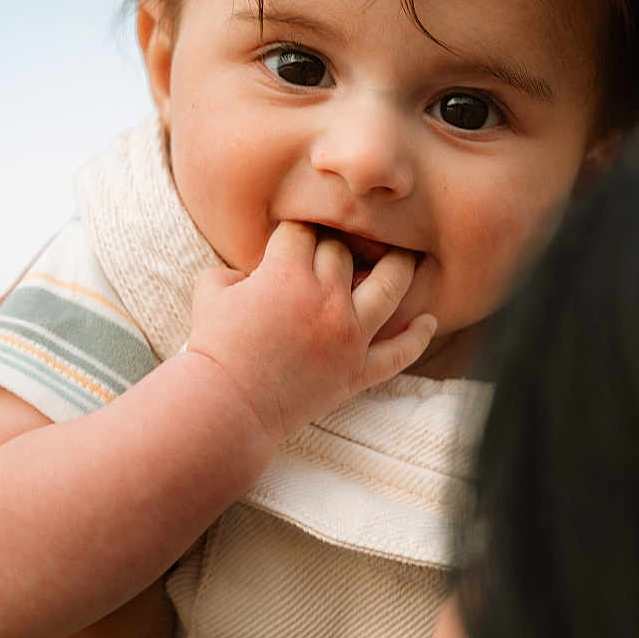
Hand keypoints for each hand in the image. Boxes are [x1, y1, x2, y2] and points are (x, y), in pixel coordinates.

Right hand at [185, 221, 435, 442]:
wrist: (226, 406)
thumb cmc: (213, 348)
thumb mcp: (210, 291)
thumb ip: (234, 269)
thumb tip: (252, 273)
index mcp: (287, 272)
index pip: (303, 231)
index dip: (297, 232)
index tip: (294, 240)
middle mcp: (325, 298)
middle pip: (345, 253)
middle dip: (336, 248)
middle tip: (336, 252)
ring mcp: (348, 336)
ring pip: (391, 286)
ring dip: (400, 267)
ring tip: (406, 259)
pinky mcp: (358, 371)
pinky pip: (400, 352)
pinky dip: (417, 336)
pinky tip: (428, 322)